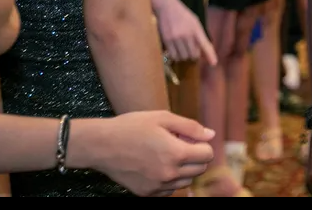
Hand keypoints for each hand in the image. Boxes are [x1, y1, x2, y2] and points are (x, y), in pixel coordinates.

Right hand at [74, 111, 214, 196]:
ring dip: (184, 169)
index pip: (207, 155)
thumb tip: (210, 135)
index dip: (202, 144)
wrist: (101, 145)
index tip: (190, 138)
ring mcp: (157, 186)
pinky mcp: (146, 193)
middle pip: (199, 170)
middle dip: (196, 156)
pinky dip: (170, 180)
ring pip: (186, 181)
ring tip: (167, 154)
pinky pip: (169, 190)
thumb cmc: (132, 127)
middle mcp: (169, 174)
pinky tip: (158, 166)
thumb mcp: (163, 118)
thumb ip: (191, 127)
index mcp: (176, 153)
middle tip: (180, 144)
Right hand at [155, 0, 217, 65]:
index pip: (205, 44)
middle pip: (193, 55)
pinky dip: (175, 55)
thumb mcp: (195, 22)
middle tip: (191, 51)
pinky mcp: (167, 40)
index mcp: (196, 29)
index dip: (210, 55)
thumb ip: (199, 35)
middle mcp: (187, 35)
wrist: (167, 7)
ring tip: (182, 49)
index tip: (214, 63)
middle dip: (193, 55)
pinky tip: (175, 50)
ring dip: (183, 56)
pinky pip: (173, 55)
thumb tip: (203, 52)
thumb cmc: (183, 15)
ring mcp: (177, 38)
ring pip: (183, 56)